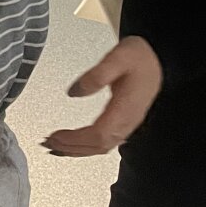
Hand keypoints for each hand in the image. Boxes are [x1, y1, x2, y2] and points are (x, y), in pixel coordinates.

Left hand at [43, 36, 162, 157]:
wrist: (159, 57)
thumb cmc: (140, 57)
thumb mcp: (118, 57)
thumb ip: (96, 75)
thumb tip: (73, 93)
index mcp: (126, 108)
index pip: (99, 134)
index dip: (75, 139)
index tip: (55, 135)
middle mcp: (128, 120)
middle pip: (98, 145)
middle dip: (71, 147)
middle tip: (47, 142)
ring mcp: (128, 123)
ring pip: (102, 147)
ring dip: (77, 149)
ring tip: (55, 145)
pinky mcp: (124, 121)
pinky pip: (105, 141)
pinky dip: (86, 145)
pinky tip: (73, 143)